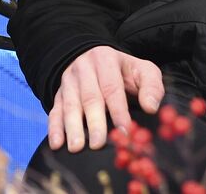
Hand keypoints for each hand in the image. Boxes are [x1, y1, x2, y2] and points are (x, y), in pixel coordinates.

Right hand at [49, 45, 163, 152]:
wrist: (94, 57)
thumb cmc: (123, 71)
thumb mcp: (141, 70)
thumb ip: (151, 86)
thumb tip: (151, 107)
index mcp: (106, 60)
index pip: (112, 86)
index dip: (118, 109)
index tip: (124, 129)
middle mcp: (84, 69)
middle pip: (90, 97)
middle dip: (94, 122)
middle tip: (98, 144)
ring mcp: (69, 81)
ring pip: (71, 105)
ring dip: (73, 127)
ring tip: (77, 147)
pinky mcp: (59, 94)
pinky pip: (55, 110)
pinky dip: (55, 128)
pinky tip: (56, 143)